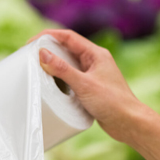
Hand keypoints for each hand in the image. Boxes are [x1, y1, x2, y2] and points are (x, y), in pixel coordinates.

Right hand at [30, 29, 159, 159]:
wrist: (129, 123)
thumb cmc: (112, 102)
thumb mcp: (83, 85)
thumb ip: (62, 69)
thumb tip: (43, 53)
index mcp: (96, 54)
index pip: (68, 37)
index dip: (48, 36)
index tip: (31, 42)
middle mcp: (94, 62)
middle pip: (67, 49)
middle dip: (48, 50)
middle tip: (30, 56)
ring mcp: (93, 75)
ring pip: (68, 65)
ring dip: (53, 66)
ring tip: (36, 70)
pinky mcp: (90, 89)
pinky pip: (71, 79)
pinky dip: (59, 80)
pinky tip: (51, 86)